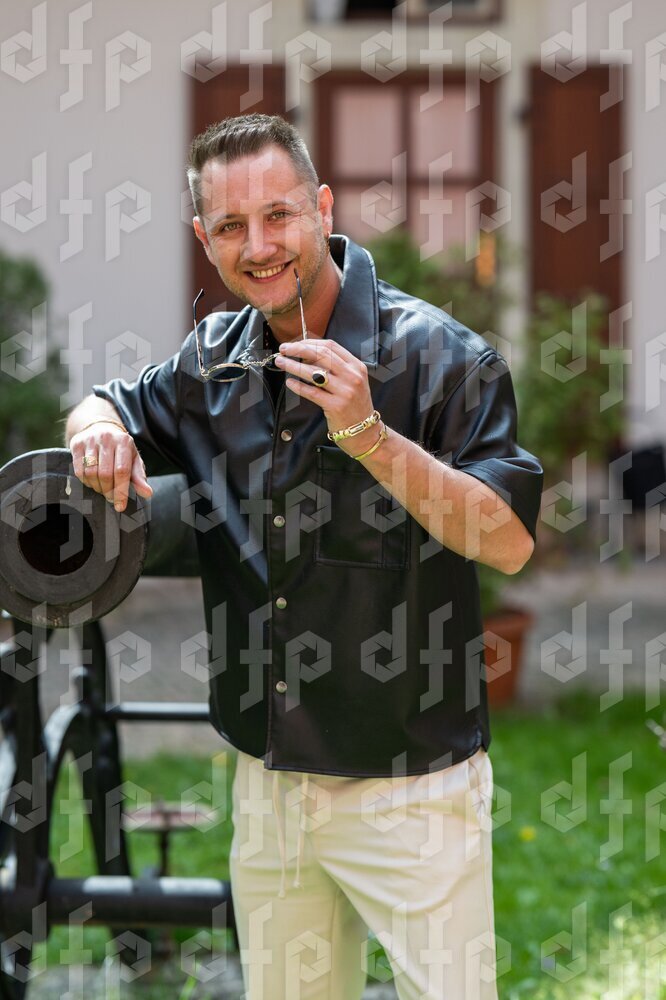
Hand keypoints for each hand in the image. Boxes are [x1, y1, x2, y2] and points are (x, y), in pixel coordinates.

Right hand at [69, 421, 152, 511]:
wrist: (101, 428)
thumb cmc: (120, 449)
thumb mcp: (133, 459)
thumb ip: (139, 477)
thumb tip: (147, 493)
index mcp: (124, 442)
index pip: (122, 471)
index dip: (121, 491)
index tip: (120, 506)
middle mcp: (106, 438)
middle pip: (105, 474)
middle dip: (108, 491)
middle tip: (111, 497)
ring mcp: (90, 440)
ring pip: (91, 473)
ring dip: (97, 487)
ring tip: (102, 489)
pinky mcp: (76, 444)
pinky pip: (79, 470)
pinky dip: (86, 481)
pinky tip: (92, 482)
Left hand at [274, 339, 378, 455]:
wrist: (364, 432)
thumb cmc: (354, 405)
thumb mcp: (352, 381)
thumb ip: (336, 367)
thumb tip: (308, 354)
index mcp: (356, 366)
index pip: (331, 346)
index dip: (309, 342)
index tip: (295, 344)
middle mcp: (352, 376)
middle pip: (321, 354)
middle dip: (298, 349)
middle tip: (283, 349)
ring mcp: (345, 391)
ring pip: (314, 372)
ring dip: (293, 365)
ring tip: (281, 362)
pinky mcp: (336, 406)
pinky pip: (312, 392)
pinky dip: (298, 386)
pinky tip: (289, 382)